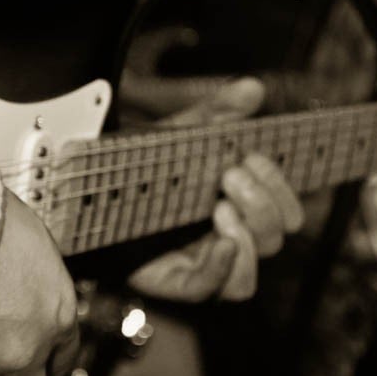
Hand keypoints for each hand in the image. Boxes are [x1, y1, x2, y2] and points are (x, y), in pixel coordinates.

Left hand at [126, 78, 303, 301]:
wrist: (91, 188)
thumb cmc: (141, 165)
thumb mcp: (180, 135)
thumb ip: (216, 114)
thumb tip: (252, 87)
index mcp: (239, 209)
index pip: (286, 213)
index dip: (281, 188)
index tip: (255, 156)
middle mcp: (227, 241)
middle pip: (274, 238)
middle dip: (264, 205)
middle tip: (231, 175)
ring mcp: (202, 265)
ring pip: (249, 276)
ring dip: (248, 238)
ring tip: (220, 207)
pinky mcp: (175, 282)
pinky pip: (211, 288)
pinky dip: (223, 268)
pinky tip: (222, 241)